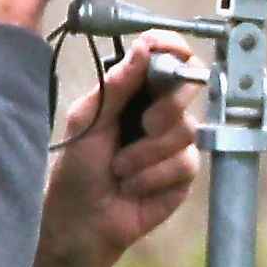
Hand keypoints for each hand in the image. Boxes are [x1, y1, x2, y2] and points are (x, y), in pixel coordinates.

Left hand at [33, 36, 204, 266]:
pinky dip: (152, 176)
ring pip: (185, 130)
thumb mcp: (88, 119)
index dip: (174, 49)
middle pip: (189, 86)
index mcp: (134, 92)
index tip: (175, 52)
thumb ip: (117, 85)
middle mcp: (159, 113)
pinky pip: (184, 163)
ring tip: (120, 170)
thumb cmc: (76, 168)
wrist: (79, 219)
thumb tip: (145, 46)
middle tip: (146, 124)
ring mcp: (174, 144)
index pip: (165, 59)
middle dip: (168, 106)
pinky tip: (132, 187)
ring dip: (146, 153)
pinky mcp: (183, 176)